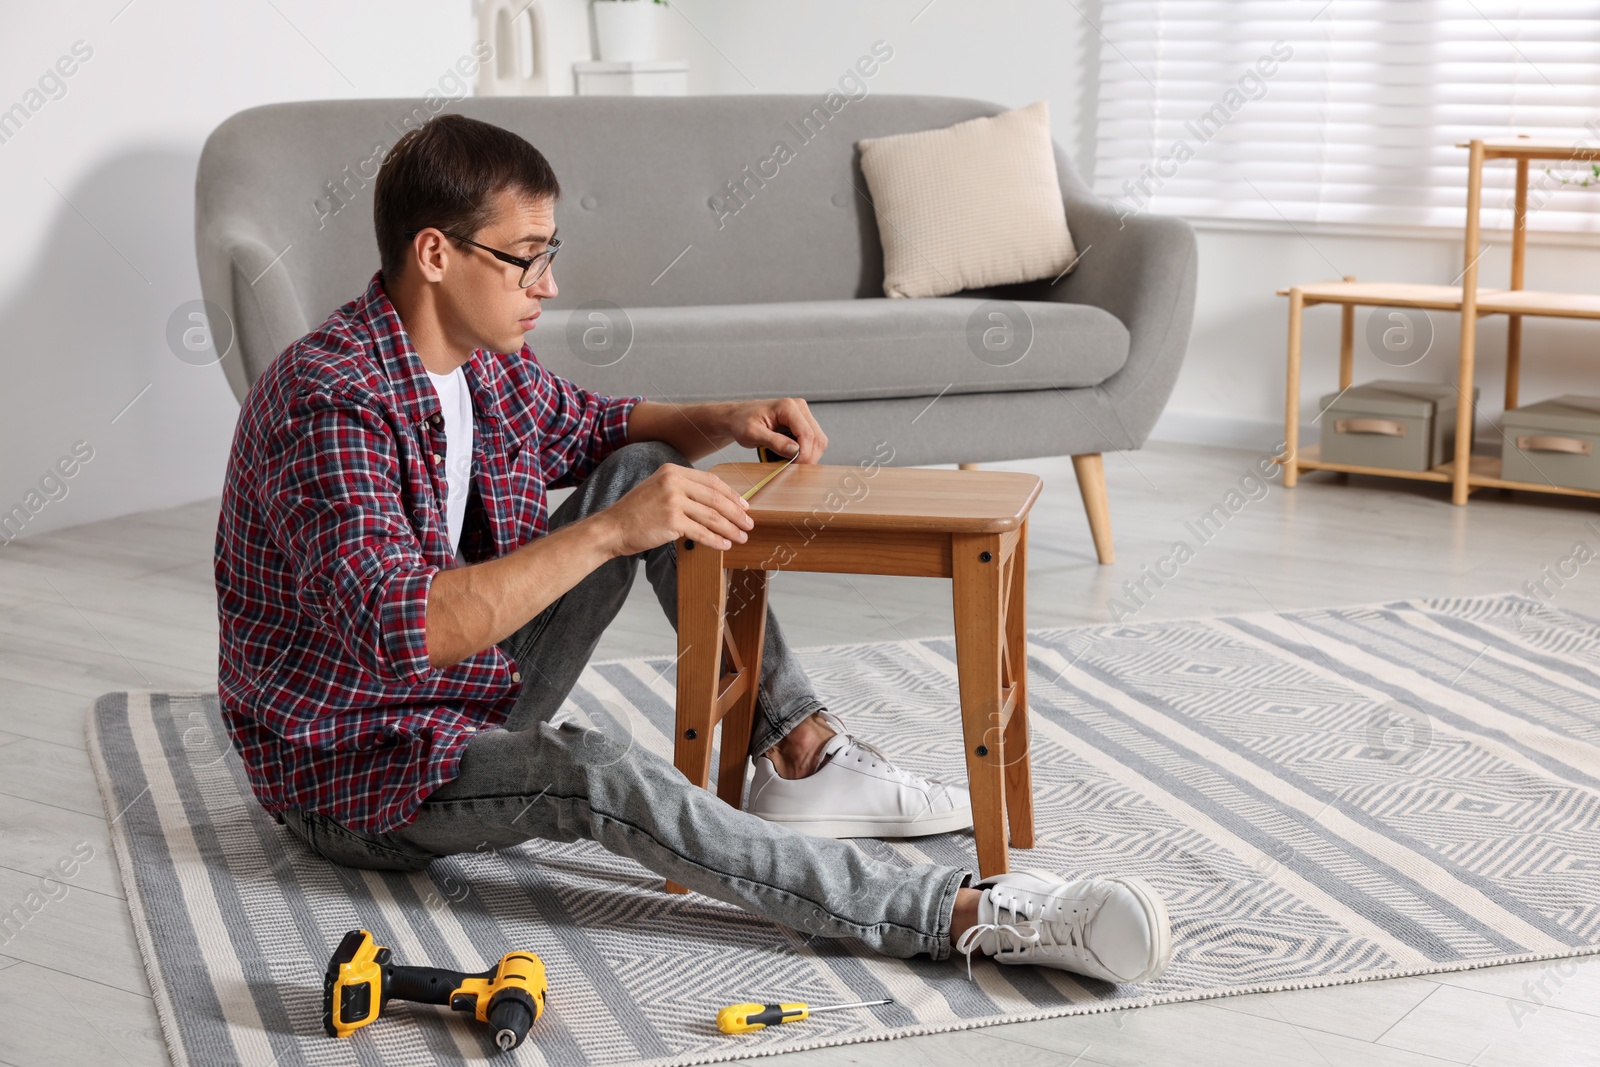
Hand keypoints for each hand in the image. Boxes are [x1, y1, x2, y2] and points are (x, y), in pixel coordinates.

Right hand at [596, 463, 754, 555]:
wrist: (612, 528)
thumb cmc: (636, 513)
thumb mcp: (658, 489)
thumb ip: (683, 489)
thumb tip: (715, 502)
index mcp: (673, 470)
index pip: (711, 481)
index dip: (731, 495)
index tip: (744, 506)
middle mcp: (673, 482)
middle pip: (715, 498)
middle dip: (736, 513)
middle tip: (749, 524)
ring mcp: (672, 501)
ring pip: (712, 516)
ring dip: (730, 528)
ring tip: (741, 537)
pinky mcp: (671, 521)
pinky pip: (701, 532)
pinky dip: (716, 540)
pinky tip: (724, 545)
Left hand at [725, 398, 827, 463]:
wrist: (739, 417)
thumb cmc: (742, 422)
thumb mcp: (752, 433)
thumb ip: (774, 442)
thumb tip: (794, 451)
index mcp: (787, 407)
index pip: (807, 434)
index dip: (804, 454)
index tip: (793, 466)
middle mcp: (799, 407)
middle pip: (817, 438)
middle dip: (808, 457)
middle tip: (792, 468)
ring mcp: (803, 415)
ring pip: (818, 440)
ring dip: (808, 455)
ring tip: (791, 463)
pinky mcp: (803, 423)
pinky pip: (814, 441)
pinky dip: (806, 452)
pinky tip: (793, 457)